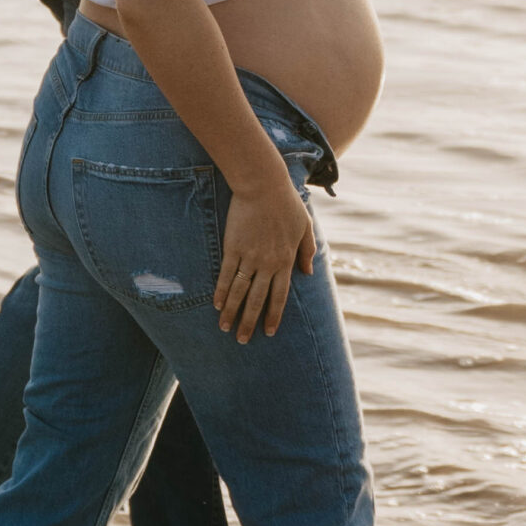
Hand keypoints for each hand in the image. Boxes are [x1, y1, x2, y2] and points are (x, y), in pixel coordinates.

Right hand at [215, 176, 316, 342]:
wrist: (263, 185)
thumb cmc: (286, 202)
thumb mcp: (305, 226)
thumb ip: (307, 251)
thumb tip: (308, 273)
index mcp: (286, 260)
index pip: (280, 295)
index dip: (273, 315)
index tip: (268, 332)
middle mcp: (268, 263)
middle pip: (258, 300)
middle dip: (250, 322)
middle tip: (243, 340)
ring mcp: (249, 256)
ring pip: (240, 292)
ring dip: (232, 312)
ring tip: (225, 328)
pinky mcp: (233, 247)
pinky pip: (227, 275)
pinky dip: (222, 291)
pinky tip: (217, 304)